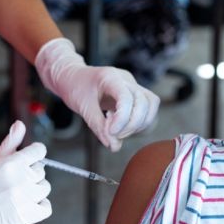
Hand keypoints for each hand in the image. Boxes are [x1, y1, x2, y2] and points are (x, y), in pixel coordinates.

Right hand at [0, 121, 51, 223]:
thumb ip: (10, 143)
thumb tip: (20, 124)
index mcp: (12, 163)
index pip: (39, 151)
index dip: (33, 154)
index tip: (26, 160)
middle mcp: (20, 180)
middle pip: (41, 170)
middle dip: (29, 173)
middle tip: (12, 180)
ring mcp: (22, 200)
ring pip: (45, 188)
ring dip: (35, 189)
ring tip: (17, 192)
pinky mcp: (23, 217)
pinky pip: (46, 207)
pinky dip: (40, 205)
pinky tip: (27, 203)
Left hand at [35, 38, 159, 151]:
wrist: (73, 77)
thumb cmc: (76, 88)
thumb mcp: (83, 108)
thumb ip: (99, 127)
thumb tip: (114, 146)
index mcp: (110, 77)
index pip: (127, 98)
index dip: (122, 119)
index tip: (112, 133)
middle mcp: (126, 79)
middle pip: (146, 102)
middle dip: (132, 124)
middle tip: (114, 135)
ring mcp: (132, 85)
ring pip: (151, 104)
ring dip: (139, 124)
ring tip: (118, 131)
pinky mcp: (134, 93)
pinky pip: (147, 108)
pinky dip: (138, 122)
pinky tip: (121, 125)